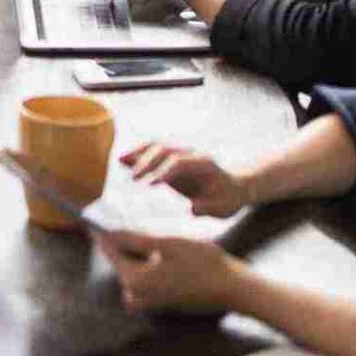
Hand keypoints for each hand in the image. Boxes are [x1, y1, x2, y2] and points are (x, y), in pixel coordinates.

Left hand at [97, 229, 242, 314]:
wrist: (232, 289)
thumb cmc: (203, 263)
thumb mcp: (168, 244)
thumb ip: (135, 240)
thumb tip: (110, 233)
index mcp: (136, 280)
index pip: (111, 251)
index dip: (102, 232)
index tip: (91, 218)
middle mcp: (137, 295)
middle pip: (120, 261)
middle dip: (120, 241)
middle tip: (119, 218)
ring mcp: (148, 301)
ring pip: (132, 269)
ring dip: (135, 252)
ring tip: (142, 231)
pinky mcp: (159, 303)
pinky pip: (144, 279)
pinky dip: (146, 264)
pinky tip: (156, 249)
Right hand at [118, 144, 248, 216]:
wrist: (234, 186)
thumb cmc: (228, 199)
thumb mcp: (222, 207)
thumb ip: (208, 207)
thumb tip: (193, 208)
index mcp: (204, 164)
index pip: (180, 162)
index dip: (163, 171)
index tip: (149, 184)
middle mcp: (191, 154)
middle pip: (165, 150)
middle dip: (147, 162)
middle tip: (133, 179)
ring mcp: (181, 154)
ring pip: (157, 146)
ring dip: (139, 153)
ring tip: (121, 161)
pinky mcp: (173, 159)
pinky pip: (154, 152)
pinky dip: (139, 154)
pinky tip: (123, 160)